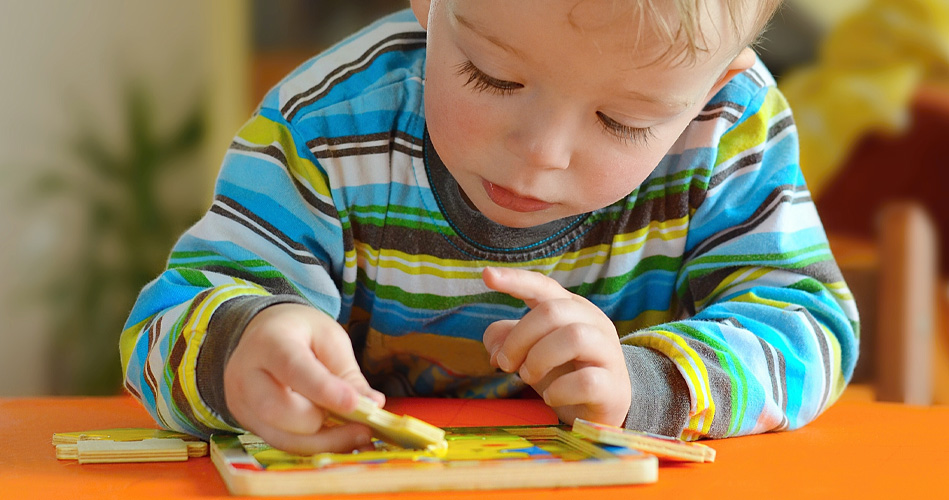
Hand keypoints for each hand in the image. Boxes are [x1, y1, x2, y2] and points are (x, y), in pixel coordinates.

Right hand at [224, 303, 384, 454]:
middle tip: (360, 421)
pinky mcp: (248, 424)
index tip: (358, 405)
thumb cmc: (301, 333)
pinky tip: (340, 440)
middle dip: (322, 422)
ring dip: (324, 442)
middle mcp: (246, 375)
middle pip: (278, 410)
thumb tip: (372, 405)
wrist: (264, 334)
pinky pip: (282, 444)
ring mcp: (242, 403)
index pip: (293, 369)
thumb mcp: (329, 338)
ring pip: (280, 437)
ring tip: (358, 435)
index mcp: (269, 342)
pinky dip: (315, 446)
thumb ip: (348, 373)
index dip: (325, 391)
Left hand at [482, 267, 630, 426]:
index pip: (543, 285)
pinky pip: (586, 381)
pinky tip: (551, 398)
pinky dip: (559, 391)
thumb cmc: (562, 373)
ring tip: (528, 377)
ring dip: (538, 359)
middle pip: (552, 311)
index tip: (486, 275)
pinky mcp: (613, 385)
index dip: (515, 279)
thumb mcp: (530, 351)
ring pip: (574, 337)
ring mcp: (608, 352)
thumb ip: (507, 339)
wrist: (599, 411)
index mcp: (571, 308)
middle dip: (519, 338)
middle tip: (505, 364)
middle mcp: (593, 322)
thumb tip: (495, 351)